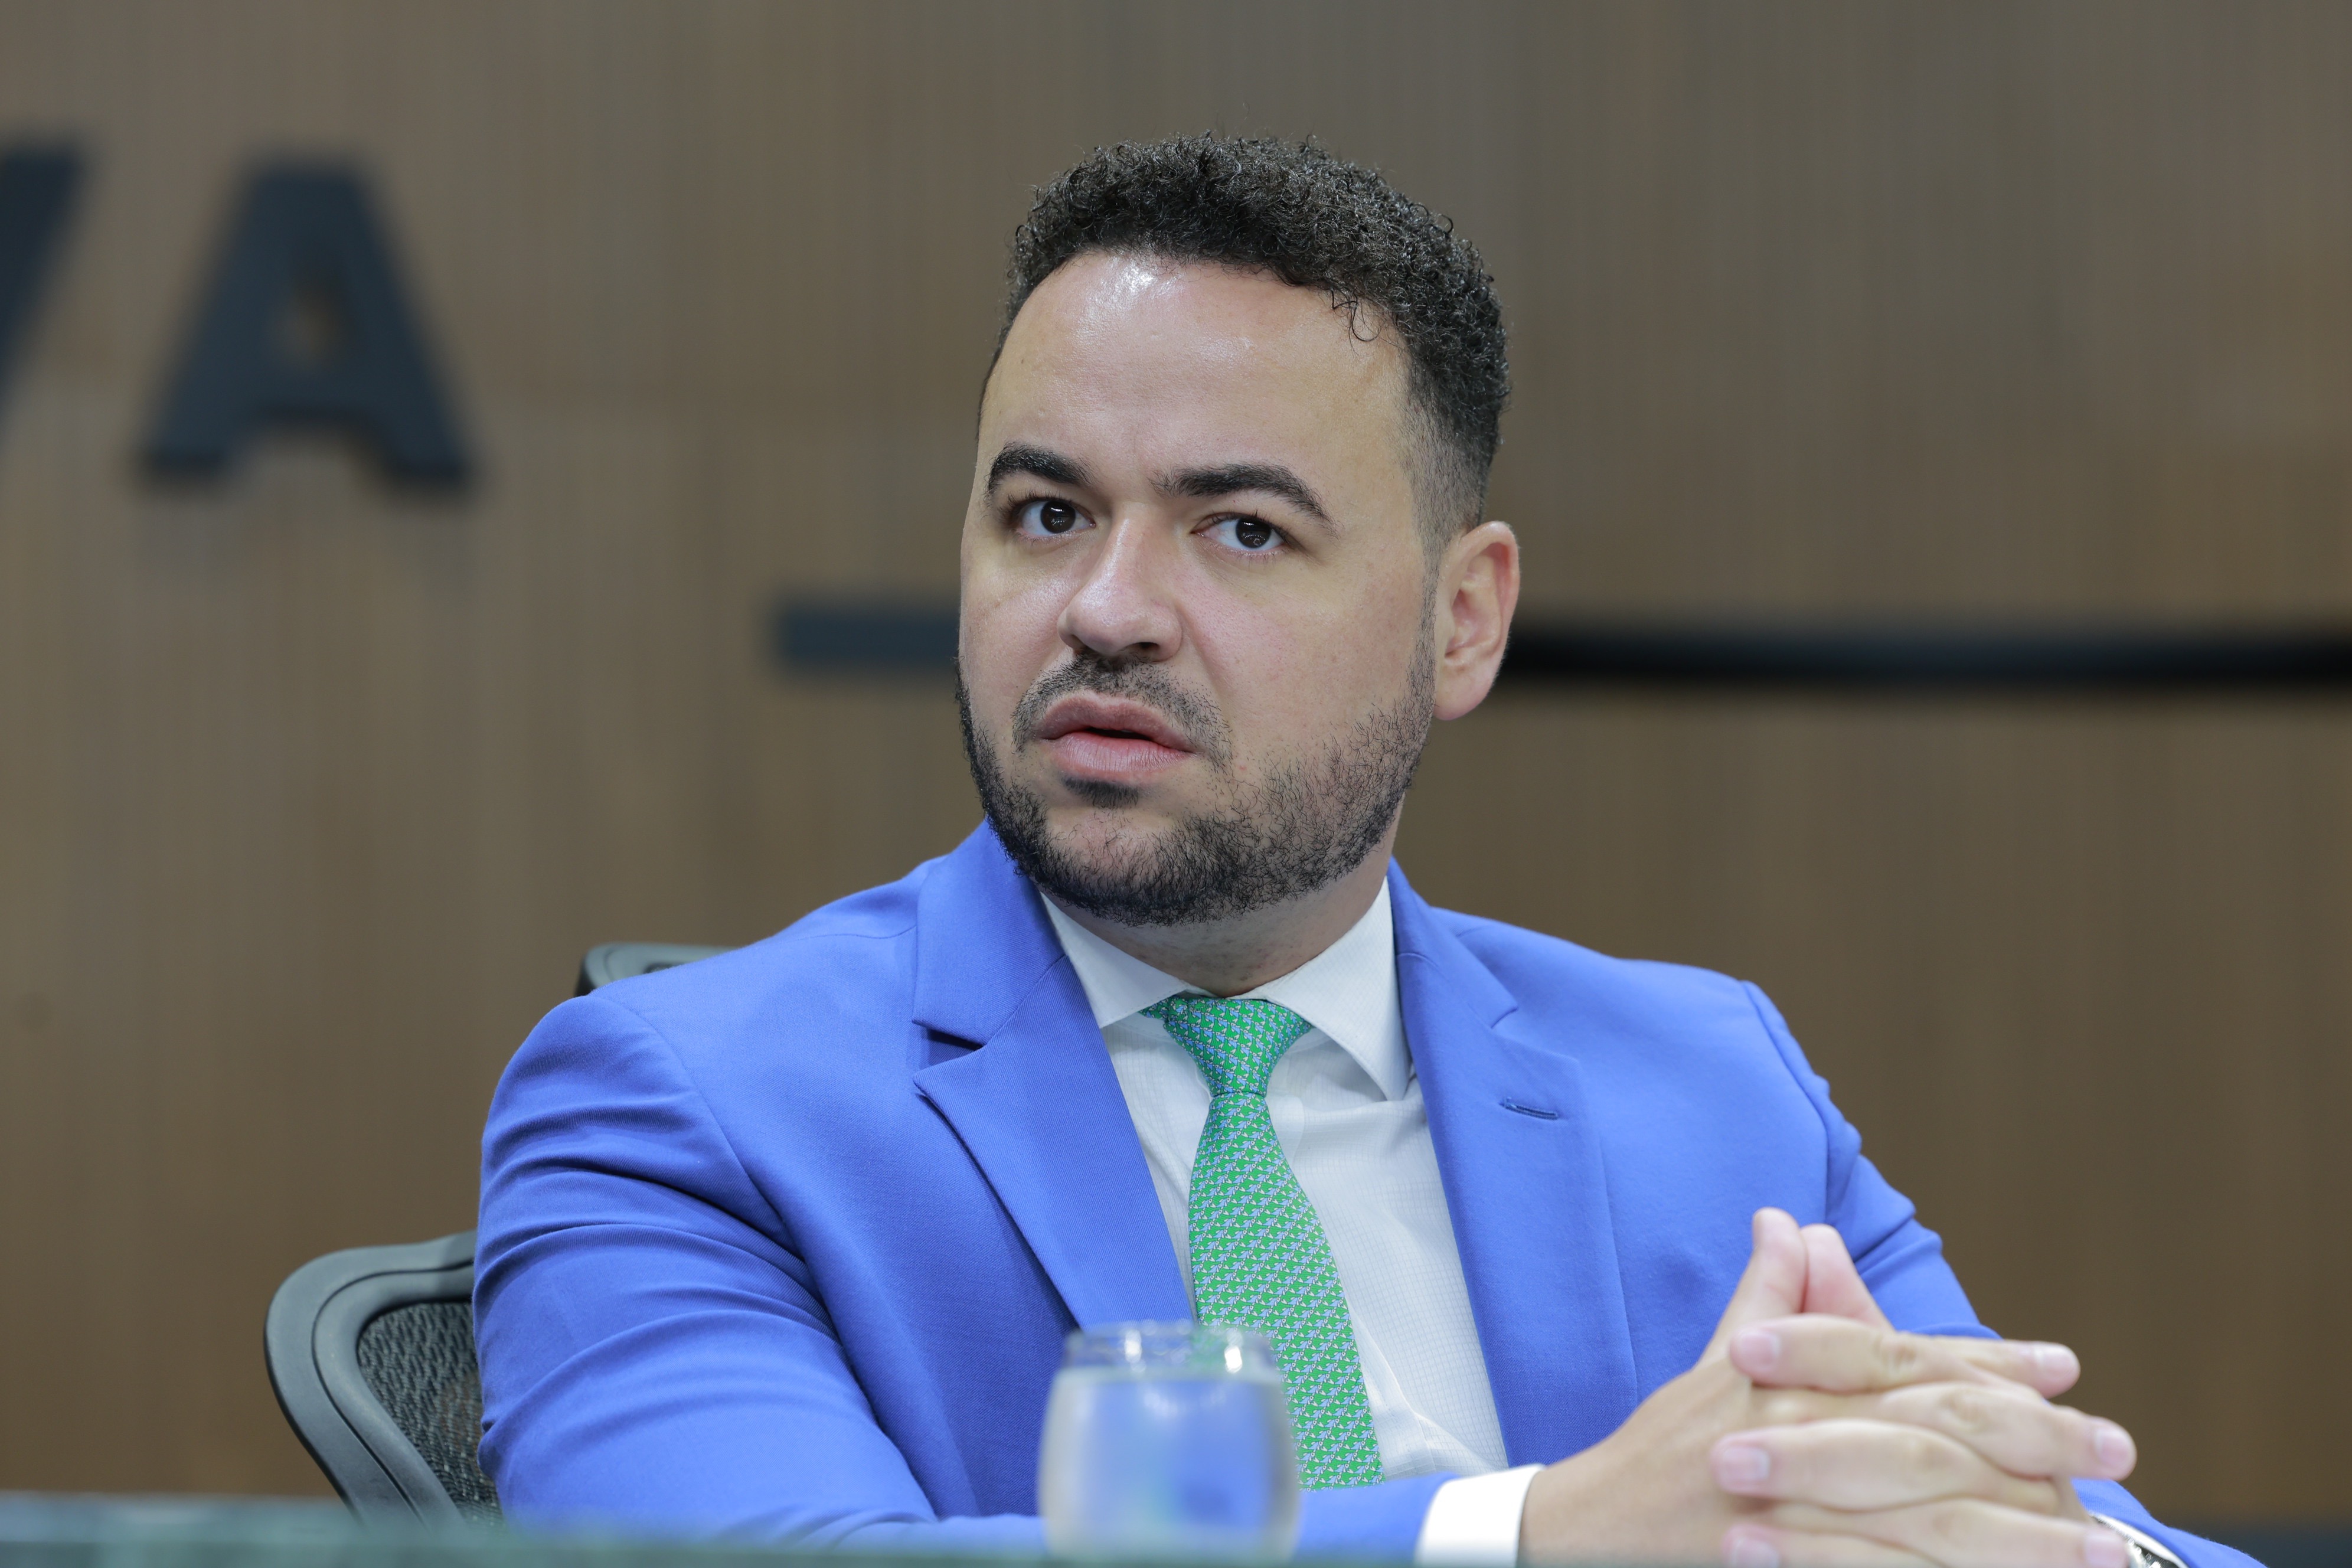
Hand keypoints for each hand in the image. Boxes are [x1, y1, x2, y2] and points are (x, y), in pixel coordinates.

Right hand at [1517, 1211, 2136, 1566]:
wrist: (1587, 1531)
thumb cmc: (1660, 1453)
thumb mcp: (1710, 1367)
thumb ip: (1766, 1297)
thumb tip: (1792, 1222)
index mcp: (1781, 1382)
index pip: (1900, 1362)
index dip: (1986, 1364)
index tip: (2064, 1367)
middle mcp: (1792, 1437)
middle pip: (1929, 1435)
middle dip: (2031, 1442)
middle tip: (2115, 1446)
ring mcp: (1791, 1510)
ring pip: (1924, 1519)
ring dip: (2020, 1534)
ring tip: (2101, 1544)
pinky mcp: (1783, 1562)